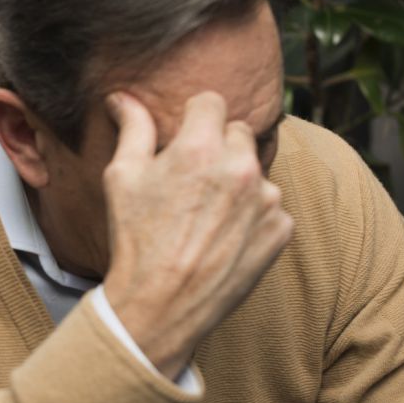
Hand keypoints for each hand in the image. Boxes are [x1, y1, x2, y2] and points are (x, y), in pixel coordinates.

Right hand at [101, 91, 292, 378]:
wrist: (161, 304)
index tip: (184, 138)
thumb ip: (132, 130)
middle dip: (217, 148)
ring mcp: (267, 199)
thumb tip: (122, 97)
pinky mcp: (282, 229)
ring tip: (205, 217)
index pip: (211, 102)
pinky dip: (252, 217)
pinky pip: (270, 208)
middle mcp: (241, 167)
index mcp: (200, 148)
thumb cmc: (135, 239)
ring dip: (237, 183)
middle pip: (238, 133)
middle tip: (191, 182)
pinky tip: (223, 237)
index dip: (194, 118)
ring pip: (255, 172)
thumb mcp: (122, 178)